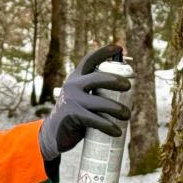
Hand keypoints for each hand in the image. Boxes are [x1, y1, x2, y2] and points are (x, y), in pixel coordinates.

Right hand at [38, 45, 131, 160]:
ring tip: (127, 116)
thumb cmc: (76, 115)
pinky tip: (117, 131)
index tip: (118, 47)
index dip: (104, 52)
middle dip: (115, 80)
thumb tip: (126, 89)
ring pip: (99, 102)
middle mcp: (72, 85)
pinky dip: (108, 126)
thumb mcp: (83, 98)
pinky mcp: (72, 115)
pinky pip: (94, 120)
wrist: (54, 134)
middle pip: (97, 78)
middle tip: (128, 86)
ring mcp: (72, 100)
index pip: (90, 60)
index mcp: (76, 78)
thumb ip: (96, 92)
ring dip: (116, 109)